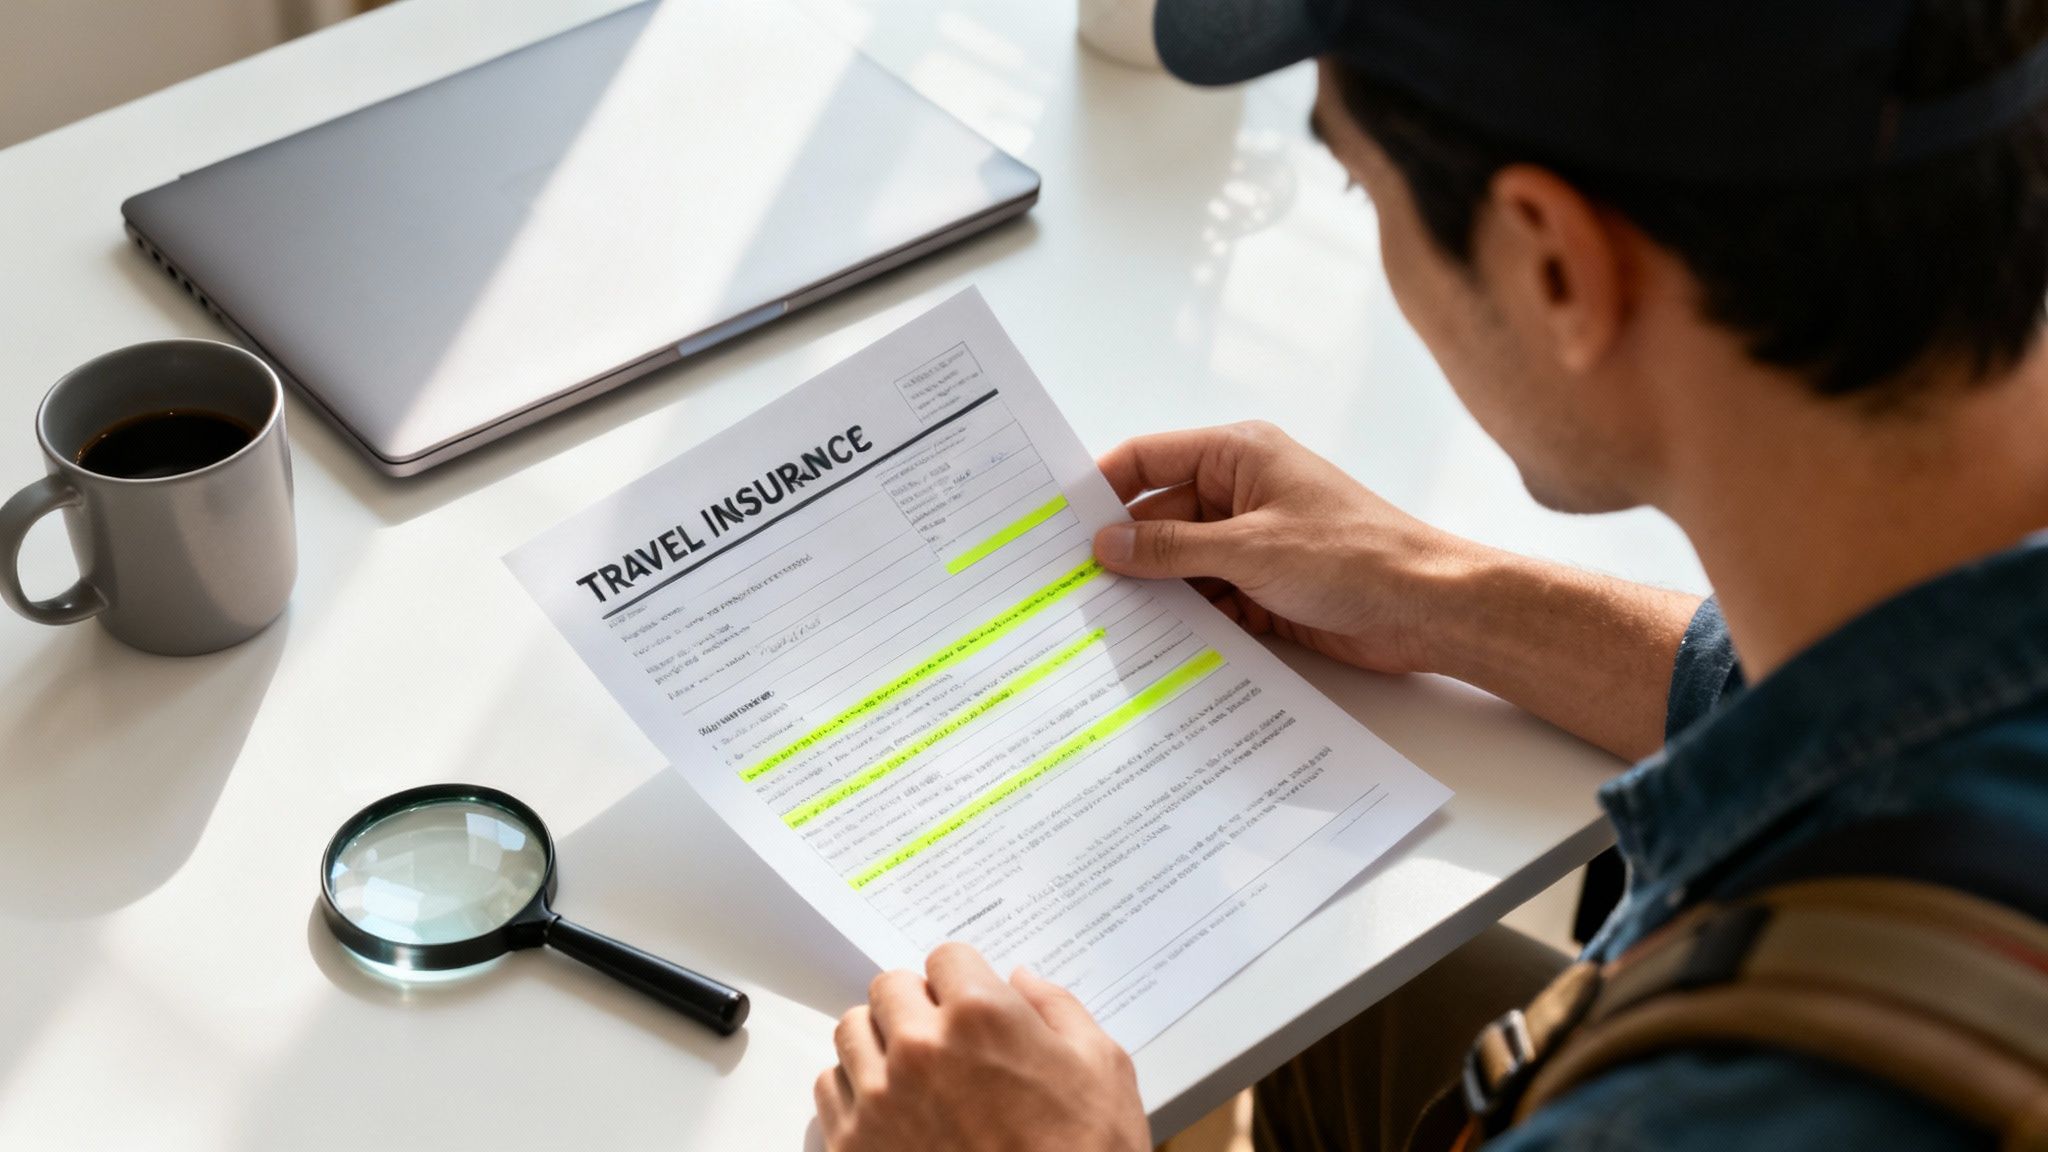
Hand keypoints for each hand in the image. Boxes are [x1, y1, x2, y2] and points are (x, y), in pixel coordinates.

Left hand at [815, 943, 1148, 1151]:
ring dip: (880, 1043)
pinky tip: (893, 1111)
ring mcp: (880, 1099)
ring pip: (852, 1033)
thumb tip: (1022, 979)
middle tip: (947, 1039)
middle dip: (918, 1005)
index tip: (973, 1004)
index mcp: (981, 1015)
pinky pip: (829, 1089)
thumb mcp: (1103, 1067)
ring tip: (916, 1074)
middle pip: (889, 987)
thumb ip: (1057, 1008)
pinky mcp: (854, 1145)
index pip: (946, 957)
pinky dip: (855, 1092)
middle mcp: (920, 1048)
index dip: (966, 981)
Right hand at [1093, 421, 1491, 675]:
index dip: (1101, 486)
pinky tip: (1155, 645)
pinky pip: (1207, 600)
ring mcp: (1252, 543)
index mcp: (1238, 454)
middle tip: (1070, 586)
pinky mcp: (1264, 589)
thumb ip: (1171, 548)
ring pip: (1180, 565)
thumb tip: (1107, 546)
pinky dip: (1187, 620)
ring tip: (1104, 623)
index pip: (1148, 458)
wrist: (1428, 609)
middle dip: (1124, 552)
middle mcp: (1240, 492)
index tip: (1056, 521)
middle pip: (1158, 517)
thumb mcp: (1249, 549)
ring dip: (1155, 593)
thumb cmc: (1354, 556)